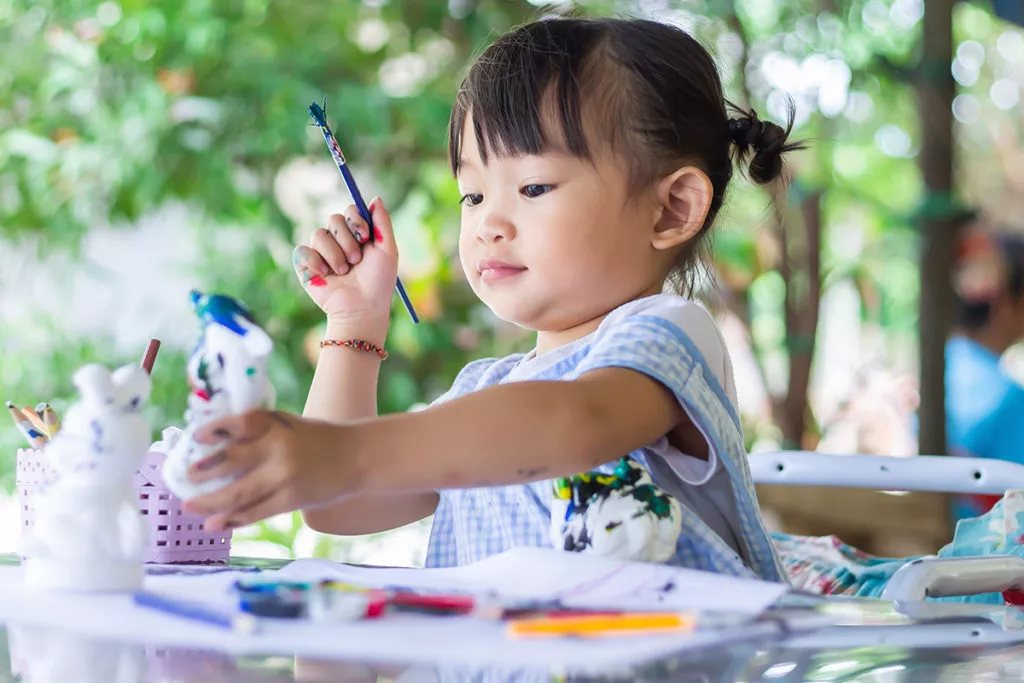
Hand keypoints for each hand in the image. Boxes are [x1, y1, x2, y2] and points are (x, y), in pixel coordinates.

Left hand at [180, 410, 358, 529]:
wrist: (359, 457)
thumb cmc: (318, 439)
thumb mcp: (290, 425)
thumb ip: (260, 432)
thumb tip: (216, 446)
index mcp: (279, 425)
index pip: (243, 422)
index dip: (216, 429)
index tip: (196, 437)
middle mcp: (280, 449)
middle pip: (233, 460)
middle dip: (204, 472)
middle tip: (184, 478)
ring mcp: (285, 477)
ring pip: (239, 493)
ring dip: (210, 502)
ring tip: (189, 506)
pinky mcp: (292, 499)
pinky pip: (256, 512)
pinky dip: (233, 519)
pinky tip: (215, 523)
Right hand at [293, 197, 398, 327]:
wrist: (362, 308)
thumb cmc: (378, 282)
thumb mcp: (387, 250)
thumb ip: (382, 223)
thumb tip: (376, 198)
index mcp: (356, 235)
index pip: (350, 211)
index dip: (356, 219)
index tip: (365, 237)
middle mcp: (338, 241)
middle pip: (333, 219)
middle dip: (347, 239)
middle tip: (356, 260)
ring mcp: (321, 252)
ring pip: (319, 234)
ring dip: (335, 254)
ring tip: (344, 272)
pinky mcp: (306, 265)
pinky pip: (302, 250)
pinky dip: (315, 261)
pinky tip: (325, 275)